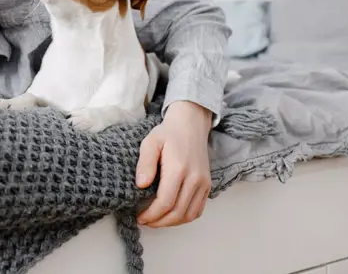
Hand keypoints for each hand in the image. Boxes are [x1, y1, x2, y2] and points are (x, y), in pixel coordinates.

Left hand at [135, 101, 212, 226]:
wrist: (191, 124)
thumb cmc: (167, 133)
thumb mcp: (150, 142)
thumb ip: (145, 163)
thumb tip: (141, 185)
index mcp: (178, 168)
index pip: (165, 202)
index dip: (151, 214)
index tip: (139, 217)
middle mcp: (194, 178)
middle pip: (178, 212)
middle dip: (159, 222)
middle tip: (145, 221)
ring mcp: (203, 183)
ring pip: (189, 214)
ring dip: (172, 223)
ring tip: (156, 220)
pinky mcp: (207, 185)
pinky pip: (198, 210)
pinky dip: (185, 217)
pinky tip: (171, 215)